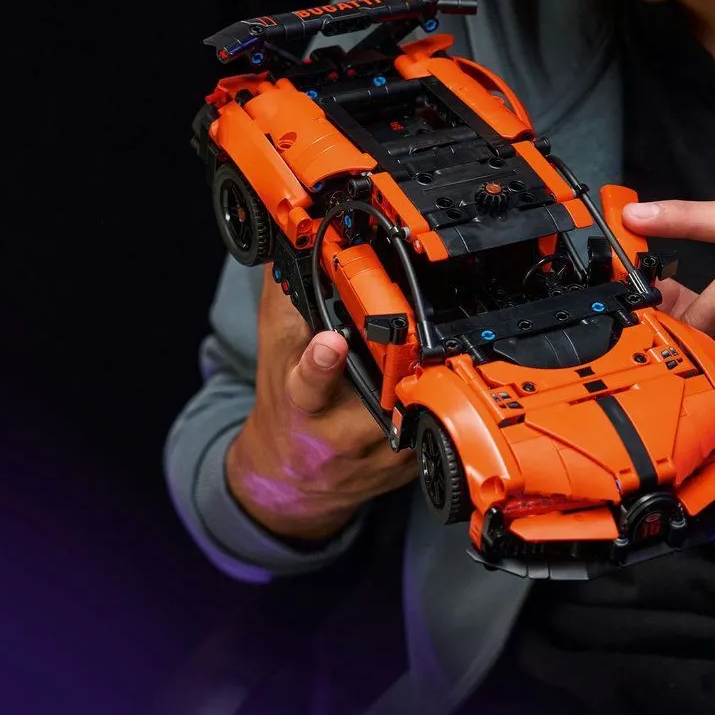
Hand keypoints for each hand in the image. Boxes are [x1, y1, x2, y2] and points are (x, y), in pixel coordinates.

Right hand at [226, 277, 418, 542]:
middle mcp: (339, 431)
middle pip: (383, 389)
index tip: (330, 342)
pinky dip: (439, 397)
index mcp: (302, 400)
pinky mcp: (409, 466)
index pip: (308, 380)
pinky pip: (434, 422)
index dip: (320, 362)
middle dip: (399, 362)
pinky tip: (432, 384)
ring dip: (428, 376)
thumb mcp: (275, 347)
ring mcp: (378, 454)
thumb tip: (293, 237)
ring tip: (426, 359)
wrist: (292, 478)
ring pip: (418, 404)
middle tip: (413, 338)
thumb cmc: (284, 404)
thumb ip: (285, 293)